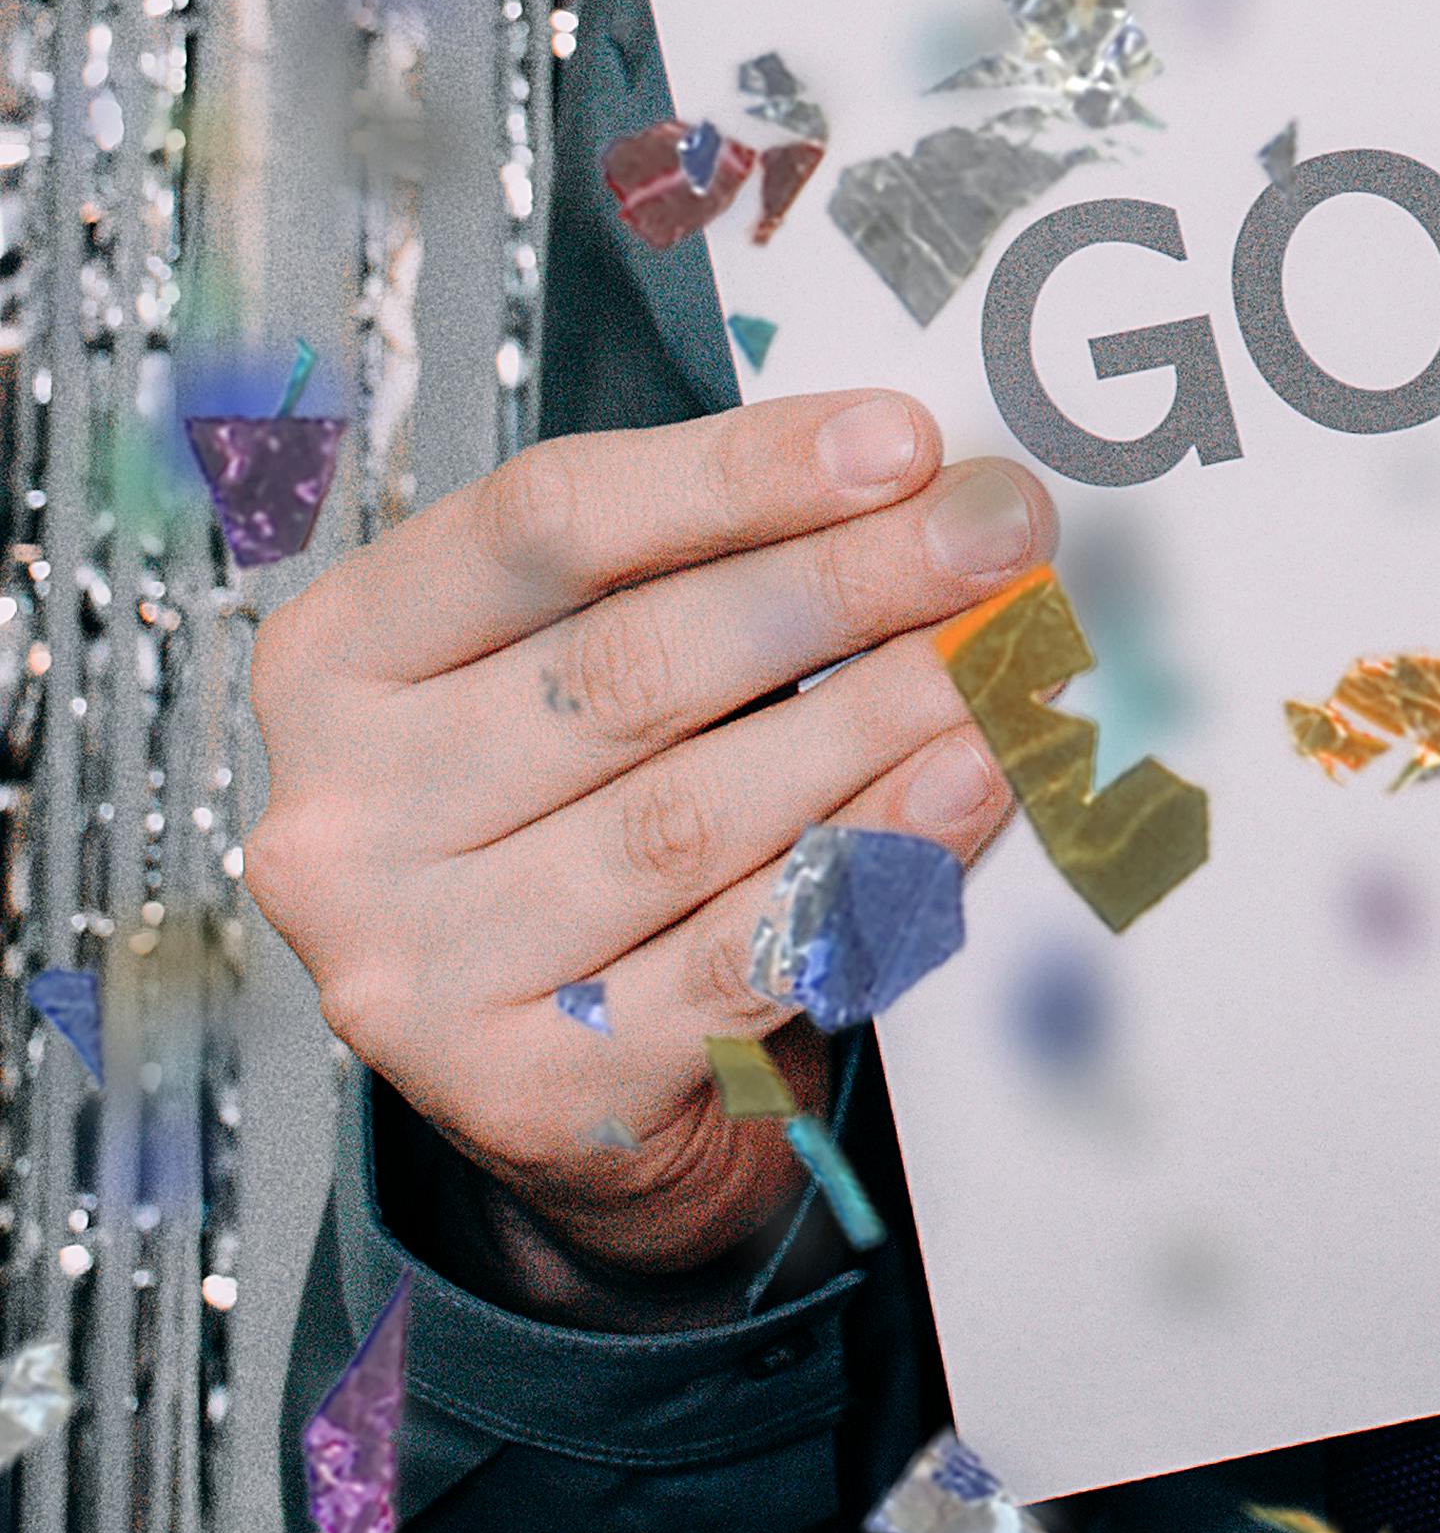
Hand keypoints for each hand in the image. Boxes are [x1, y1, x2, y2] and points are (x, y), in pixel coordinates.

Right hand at [244, 395, 1041, 1301]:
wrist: (553, 1083)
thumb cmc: (569, 816)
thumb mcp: (565, 664)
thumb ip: (689, 568)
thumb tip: (911, 482)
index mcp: (337, 660)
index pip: (542, 525)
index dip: (735, 474)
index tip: (900, 440)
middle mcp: (346, 813)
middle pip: (629, 666)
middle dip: (845, 585)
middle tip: (1000, 533)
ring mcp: (419, 966)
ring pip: (688, 815)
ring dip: (877, 719)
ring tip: (1009, 653)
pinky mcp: (528, 1092)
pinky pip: (736, 957)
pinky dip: (868, 862)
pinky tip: (969, 787)